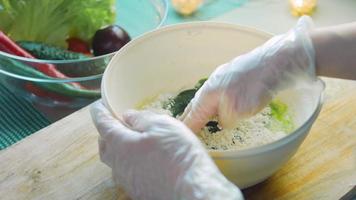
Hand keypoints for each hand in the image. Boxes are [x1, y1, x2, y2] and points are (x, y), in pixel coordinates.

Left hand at [90, 101, 242, 199]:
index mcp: (120, 144)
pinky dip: (129, 162)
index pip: (103, 124)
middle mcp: (119, 164)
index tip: (99, 105)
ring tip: (131, 141)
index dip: (100, 112)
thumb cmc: (177, 155)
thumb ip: (141, 118)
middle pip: (104, 145)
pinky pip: (127, 173)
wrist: (191, 189)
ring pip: (115, 161)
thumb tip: (128, 116)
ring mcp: (128, 180)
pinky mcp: (138, 190)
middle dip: (106, 132)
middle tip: (116, 123)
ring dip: (118, 149)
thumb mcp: (162, 125)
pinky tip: (143, 159)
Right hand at [181, 16, 315, 132]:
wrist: (276, 60)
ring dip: (200, 108)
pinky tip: (218, 103)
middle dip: (189, 116)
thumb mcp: (238, 111)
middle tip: (182, 126)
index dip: (187, 127)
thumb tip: (224, 121)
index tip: (181, 136)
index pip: (194, 115)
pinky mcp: (235, 76)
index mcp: (209, 93)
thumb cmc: (256, 86)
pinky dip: (213, 102)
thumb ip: (226, 120)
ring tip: (197, 116)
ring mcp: (223, 78)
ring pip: (207, 97)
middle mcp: (212, 84)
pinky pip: (217, 93)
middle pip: (196, 104)